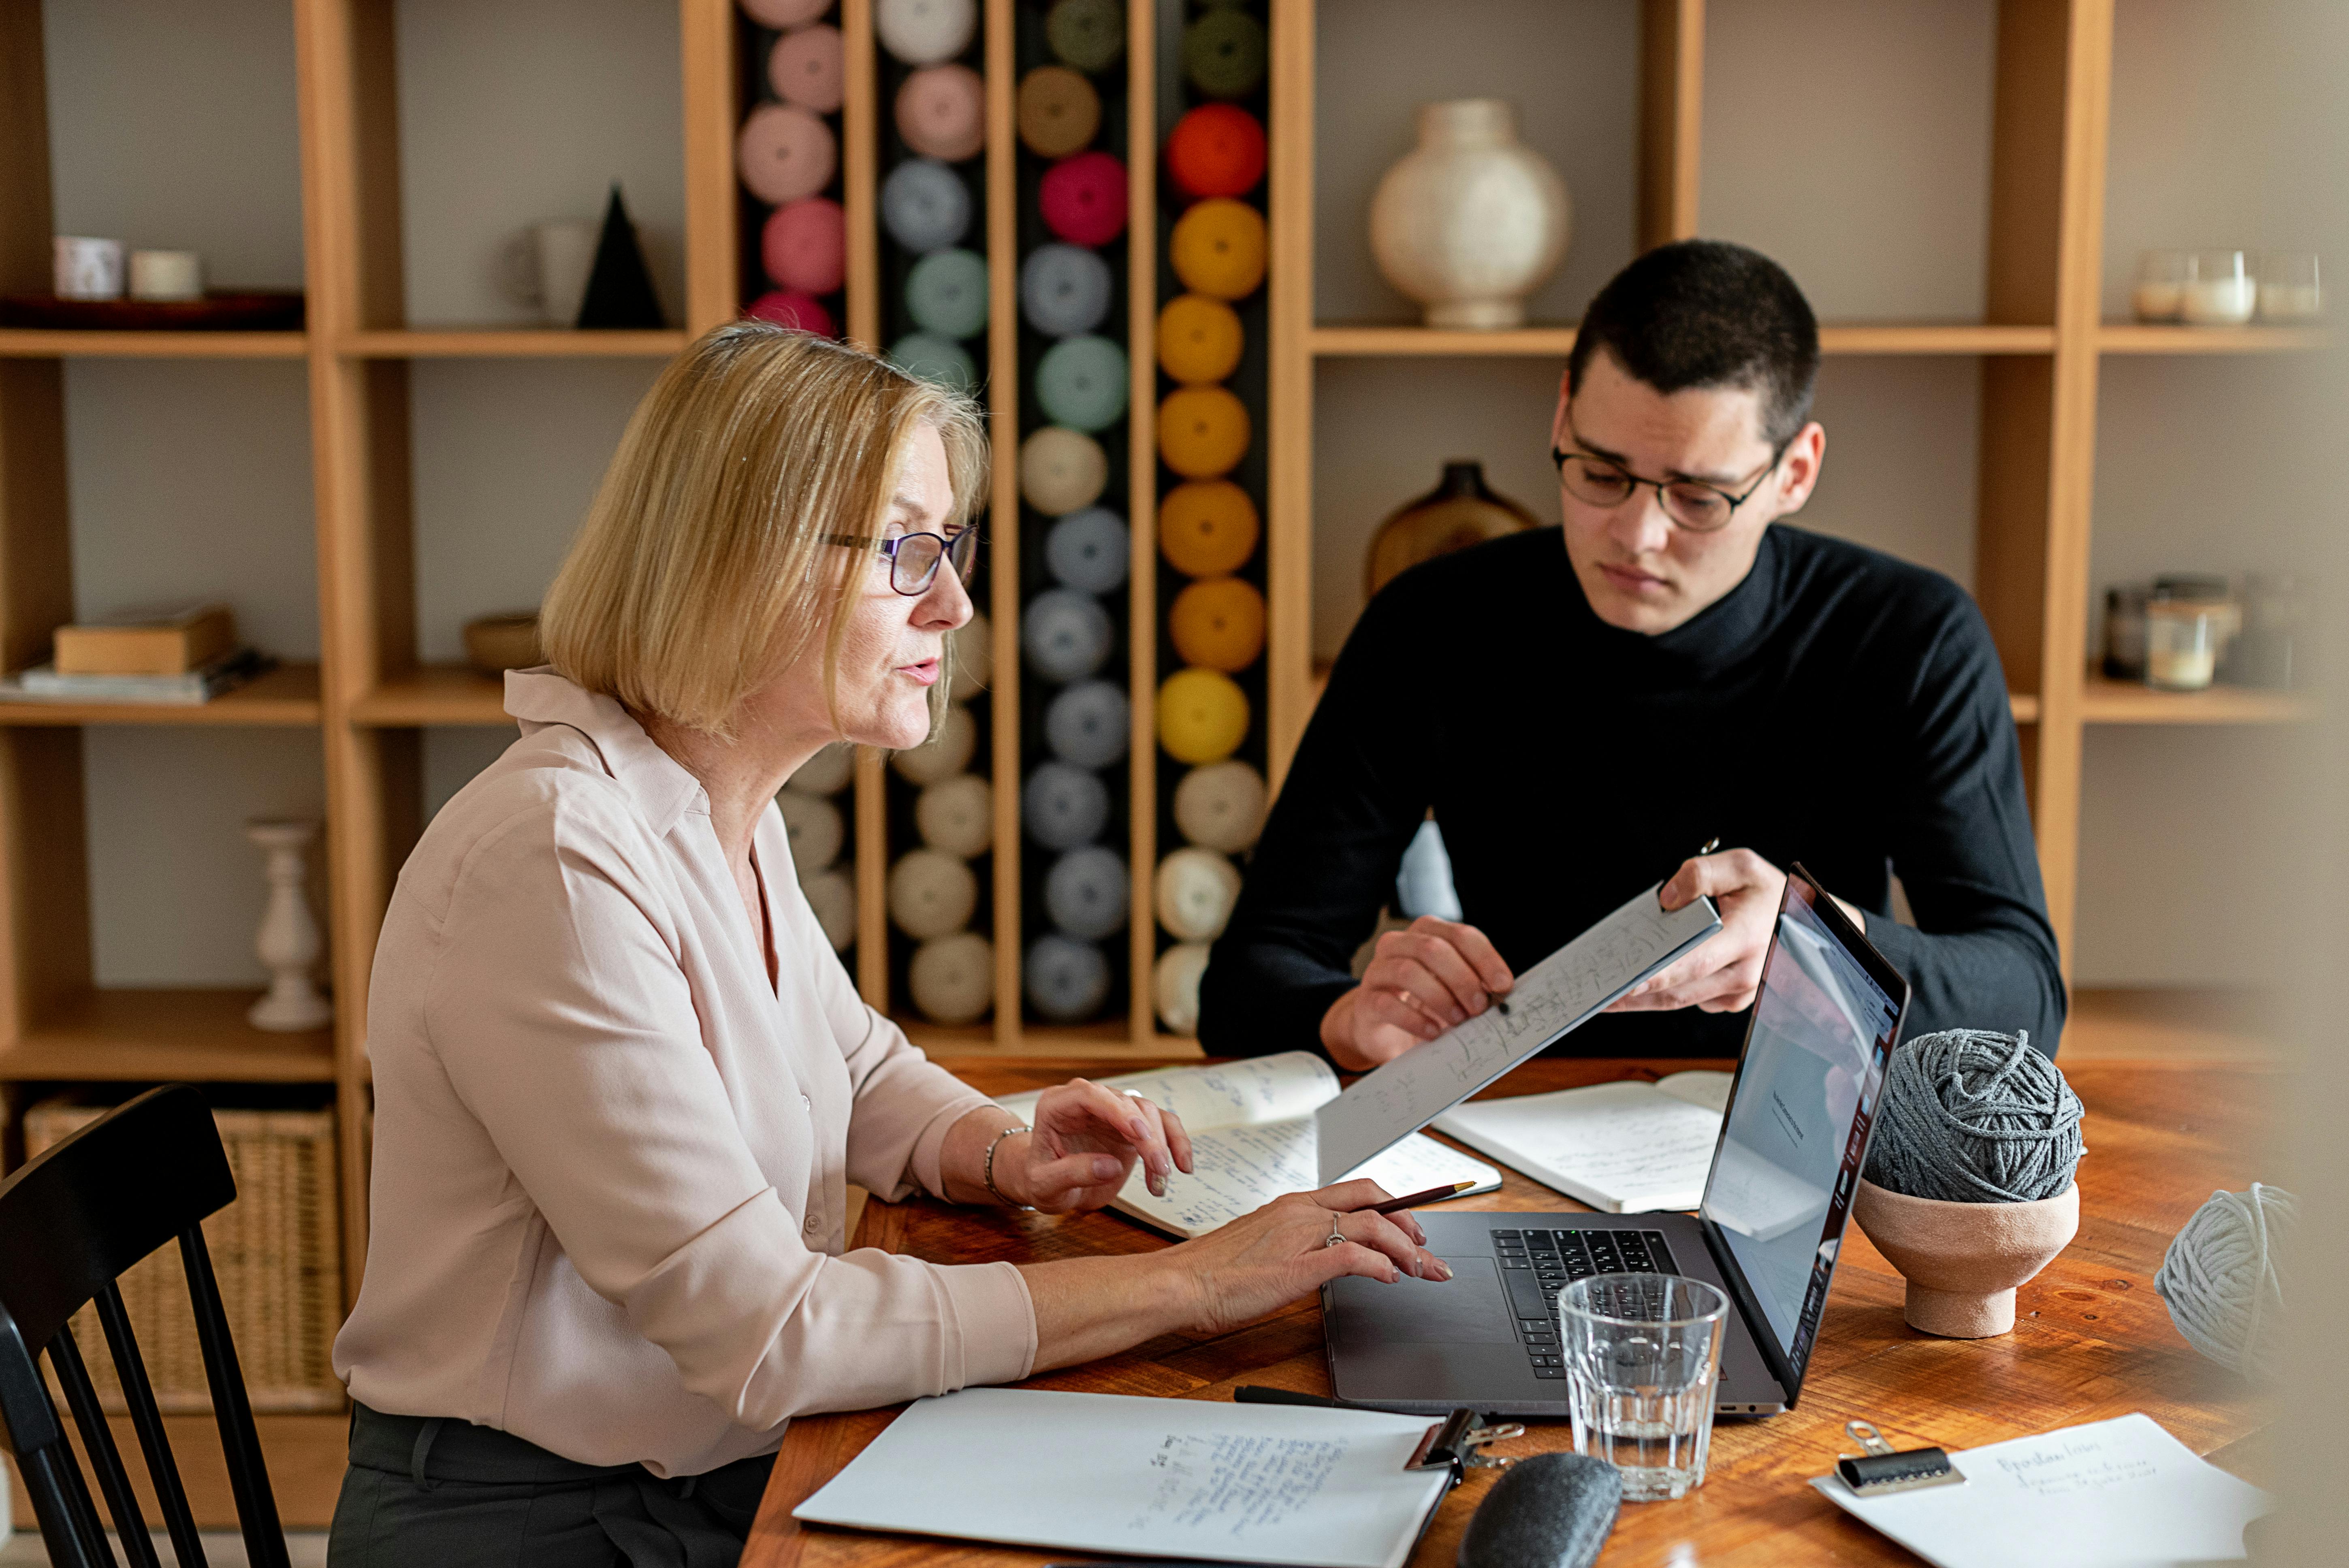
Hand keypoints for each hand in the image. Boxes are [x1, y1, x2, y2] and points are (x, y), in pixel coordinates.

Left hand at [999, 1079, 1193, 1212]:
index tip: (1140, 1135)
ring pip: (1148, 1113)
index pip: (1090, 1095)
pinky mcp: (1131, 1125)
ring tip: (1162, 1179)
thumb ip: (1072, 1174)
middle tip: (1160, 1170)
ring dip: (1163, 1144)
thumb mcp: (1044, 1185)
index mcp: (1057, 1105)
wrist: (1050, 1185)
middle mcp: (1087, 1101)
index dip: (1118, 1110)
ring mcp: (1112, 1110)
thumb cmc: (1040, 1180)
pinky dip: (1175, 1143)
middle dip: (1148, 1137)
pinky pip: (1160, 1125)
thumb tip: (1112, 1166)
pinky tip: (1183, 1166)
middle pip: (1126, 1104)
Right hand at [1168, 1181, 1452, 1335]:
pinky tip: (1390, 1279)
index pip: (1356, 1191)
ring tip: (1420, 1268)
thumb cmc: (1212, 1273)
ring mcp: (1299, 1235)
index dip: (1392, 1205)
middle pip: (1372, 1199)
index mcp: (1291, 1205)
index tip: (1412, 1226)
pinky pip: (1352, 1256)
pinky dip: (1380, 1265)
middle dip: (1410, 1221)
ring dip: (1405, 1247)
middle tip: (1427, 1247)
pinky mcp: (1298, 1265)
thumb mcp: (1262, 1248)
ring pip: (1371, 1224)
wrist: (1179, 1283)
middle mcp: (1299, 1211)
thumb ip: (1294, 1244)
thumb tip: (1324, 1256)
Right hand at [1320, 916, 1514, 1071]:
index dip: (1485, 959)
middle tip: (1479, 1008)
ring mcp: (1378, 970)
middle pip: (1433, 949)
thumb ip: (1474, 983)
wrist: (1380, 1026)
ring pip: (1408, 971)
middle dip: (1463, 979)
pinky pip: (1388, 1004)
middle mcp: (1399, 945)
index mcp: (1426, 933)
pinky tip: (1433, 1033)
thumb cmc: (1422, 1004)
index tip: (1503, 985)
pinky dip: (1416, 1020)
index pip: (1461, 935)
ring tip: (1457, 1021)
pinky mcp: (1366, 1000)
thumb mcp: (1451, 988)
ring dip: (1440, 998)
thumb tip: (1504, 993)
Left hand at [1608, 848, 1862, 1014]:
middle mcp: (1743, 972)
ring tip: (1607, 997)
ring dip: (1643, 1001)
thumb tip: (1667, 898)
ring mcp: (1739, 991)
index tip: (1626, 984)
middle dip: (1635, 996)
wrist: (1801, 918)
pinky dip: (1665, 994)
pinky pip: (1692, 1000)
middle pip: (1679, 991)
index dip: (1657, 976)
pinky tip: (1639, 986)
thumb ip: (1701, 874)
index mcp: (1744, 937)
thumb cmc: (1769, 892)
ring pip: (1681, 1001)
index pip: (1693, 963)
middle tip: (1598, 996)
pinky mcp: (1732, 999)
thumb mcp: (1741, 865)